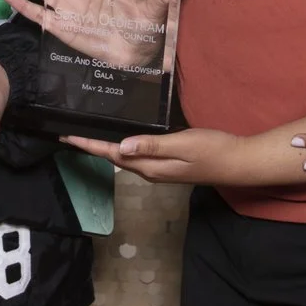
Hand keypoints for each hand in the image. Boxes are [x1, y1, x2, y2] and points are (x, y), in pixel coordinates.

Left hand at [62, 126, 248, 186]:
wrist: (238, 163)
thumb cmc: (213, 150)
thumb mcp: (182, 144)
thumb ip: (152, 146)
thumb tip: (120, 147)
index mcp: (150, 167)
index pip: (112, 155)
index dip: (89, 146)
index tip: (67, 137)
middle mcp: (150, 171)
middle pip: (114, 158)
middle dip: (91, 147)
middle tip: (70, 134)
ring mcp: (160, 170)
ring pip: (125, 159)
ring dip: (106, 148)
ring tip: (89, 136)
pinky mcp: (168, 165)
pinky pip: (138, 156)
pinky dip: (124, 147)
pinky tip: (123, 139)